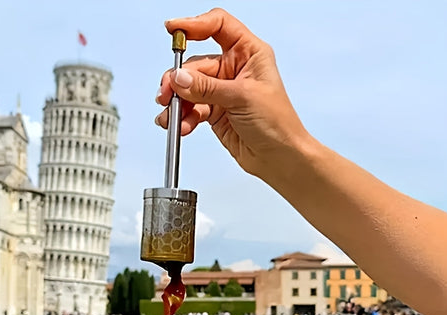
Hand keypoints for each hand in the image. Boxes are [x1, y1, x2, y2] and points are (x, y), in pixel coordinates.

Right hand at [155, 8, 310, 182]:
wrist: (278, 157)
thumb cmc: (277, 124)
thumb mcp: (241, 98)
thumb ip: (207, 88)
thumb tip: (179, 78)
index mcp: (249, 53)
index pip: (218, 26)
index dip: (194, 25)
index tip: (173, 30)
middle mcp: (234, 69)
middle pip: (196, 64)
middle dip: (179, 80)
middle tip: (167, 94)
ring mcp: (222, 91)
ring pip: (189, 89)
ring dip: (178, 102)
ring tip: (172, 116)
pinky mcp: (214, 112)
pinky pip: (191, 109)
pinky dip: (183, 117)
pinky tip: (181, 125)